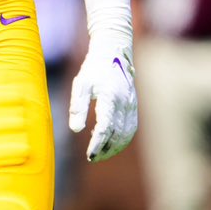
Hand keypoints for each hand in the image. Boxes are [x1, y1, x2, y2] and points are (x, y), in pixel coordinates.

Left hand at [69, 34, 138, 162]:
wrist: (114, 51)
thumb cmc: (94, 68)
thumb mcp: (81, 84)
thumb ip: (78, 106)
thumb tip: (75, 130)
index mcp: (110, 97)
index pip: (105, 127)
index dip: (97, 143)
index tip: (89, 154)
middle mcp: (124, 103)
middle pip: (117, 135)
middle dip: (106, 149)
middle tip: (92, 158)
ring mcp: (132, 105)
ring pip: (127, 134)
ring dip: (115, 148)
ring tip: (100, 155)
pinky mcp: (134, 106)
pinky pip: (131, 129)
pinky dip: (122, 140)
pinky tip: (110, 144)